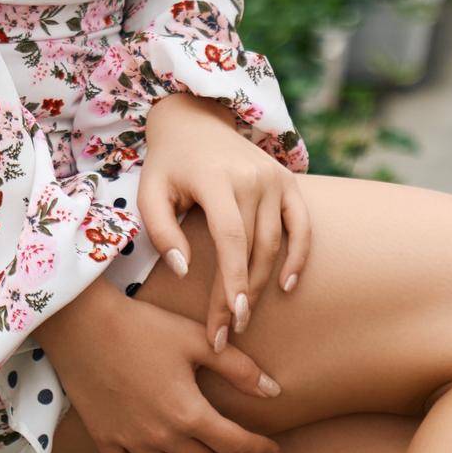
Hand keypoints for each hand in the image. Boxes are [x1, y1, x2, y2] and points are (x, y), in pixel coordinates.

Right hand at [39, 275, 282, 452]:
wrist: (83, 323)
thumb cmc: (142, 325)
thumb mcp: (194, 338)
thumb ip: (237, 367)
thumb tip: (273, 392)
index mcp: (187, 412)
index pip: (235, 445)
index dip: (259, 449)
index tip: (273, 449)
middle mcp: (161, 436)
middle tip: (234, 444)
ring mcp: (131, 442)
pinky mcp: (106, 440)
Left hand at [140, 92, 311, 350]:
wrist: (194, 119)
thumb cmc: (168, 164)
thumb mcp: (150, 192)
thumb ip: (162, 231)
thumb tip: (184, 271)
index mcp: (216, 178)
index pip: (230, 239)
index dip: (230, 283)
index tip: (225, 322)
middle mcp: (251, 177)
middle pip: (253, 249)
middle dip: (240, 296)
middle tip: (226, 332)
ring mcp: (273, 178)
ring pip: (274, 243)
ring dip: (262, 285)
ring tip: (244, 317)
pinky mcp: (288, 181)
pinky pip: (301, 225)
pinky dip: (299, 256)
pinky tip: (287, 285)